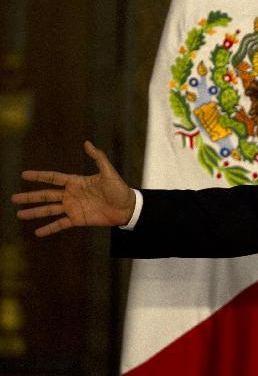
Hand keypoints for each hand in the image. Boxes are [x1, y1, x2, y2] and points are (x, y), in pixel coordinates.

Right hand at [12, 141, 134, 236]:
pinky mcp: (78, 219)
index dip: (39, 176)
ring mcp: (73, 207)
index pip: (53, 178)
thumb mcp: (108, 171)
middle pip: (46, 195)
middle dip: (30, 197)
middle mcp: (71, 194)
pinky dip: (49, 228)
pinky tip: (37, 232)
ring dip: (34, 212)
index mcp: (76, 182)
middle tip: (13, 198)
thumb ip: (98, 157)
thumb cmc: (119, 188)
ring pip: (49, 210)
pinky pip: (60, 224)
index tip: (24, 175)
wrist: (127, 207)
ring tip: (19, 214)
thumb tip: (87, 143)